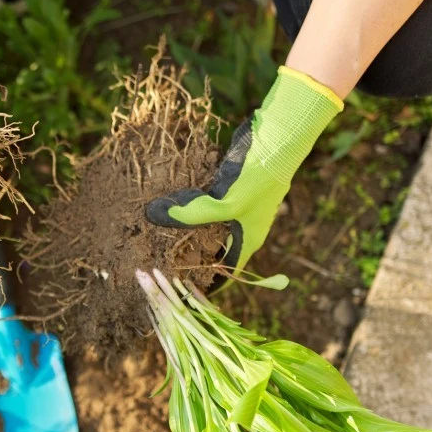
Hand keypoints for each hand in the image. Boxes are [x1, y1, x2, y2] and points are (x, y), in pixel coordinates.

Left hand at [145, 67, 342, 272]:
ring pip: (207, 224)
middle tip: (159, 261)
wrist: (278, 139)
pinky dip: (189, 205)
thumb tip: (153, 216)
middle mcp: (243, 227)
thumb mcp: (224, 203)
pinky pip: (205, 202)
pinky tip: (167, 204)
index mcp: (247, 240)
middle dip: (190, 256)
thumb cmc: (258, 178)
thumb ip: (190, 214)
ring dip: (186, 229)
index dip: (207, 285)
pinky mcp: (229, 187)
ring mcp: (237, 206)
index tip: (182, 292)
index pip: (226, 273)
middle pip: (214, 249)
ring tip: (155, 235)